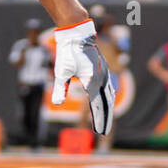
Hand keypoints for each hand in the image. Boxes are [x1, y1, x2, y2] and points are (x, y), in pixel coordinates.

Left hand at [52, 19, 115, 135]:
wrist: (78, 35)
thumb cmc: (68, 53)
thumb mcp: (61, 71)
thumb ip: (60, 88)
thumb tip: (57, 103)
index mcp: (93, 81)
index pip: (97, 106)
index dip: (98, 120)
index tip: (98, 132)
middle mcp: (102, 79)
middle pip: (106, 104)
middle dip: (105, 119)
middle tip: (102, 132)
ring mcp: (105, 74)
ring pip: (110, 96)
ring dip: (108, 110)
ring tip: (105, 121)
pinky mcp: (104, 70)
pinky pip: (109, 88)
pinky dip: (109, 99)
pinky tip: (107, 103)